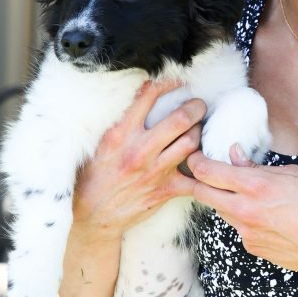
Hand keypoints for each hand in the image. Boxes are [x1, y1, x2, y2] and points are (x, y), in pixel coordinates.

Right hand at [73, 82, 205, 239]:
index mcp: (121, 134)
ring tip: (199, 129)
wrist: (92, 214)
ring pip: (191, 143)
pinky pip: (195, 180)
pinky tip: (205, 164)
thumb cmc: (94, 175)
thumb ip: (120, 122)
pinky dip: (204, 171)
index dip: (168, 84)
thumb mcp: (101, 142)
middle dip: (195, 107)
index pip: (148, 97)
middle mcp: (140, 150)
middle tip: (199, 105)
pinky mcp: (165, 190)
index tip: (177, 82)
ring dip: (199, 133)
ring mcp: (155, 171)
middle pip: (180, 119)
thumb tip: (141, 96)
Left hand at [186, 147, 297, 286]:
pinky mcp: (252, 247)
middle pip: (202, 193)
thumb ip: (258, 166)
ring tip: (241, 192)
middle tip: (198, 172)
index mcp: (255, 186)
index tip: (193, 155)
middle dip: (196, 181)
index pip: (207, 172)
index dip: (195, 161)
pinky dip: (243, 218)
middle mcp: (244, 210)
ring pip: (220, 211)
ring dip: (222, 200)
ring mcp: (246, 232)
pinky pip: (239, 228)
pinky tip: (265, 216)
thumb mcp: (293, 174)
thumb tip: (234, 156)